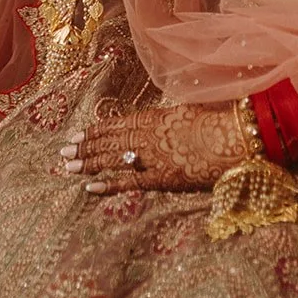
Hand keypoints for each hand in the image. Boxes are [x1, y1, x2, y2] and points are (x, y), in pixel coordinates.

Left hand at [59, 103, 247, 193]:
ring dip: (89, 162)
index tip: (78, 134)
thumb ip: (175, 113)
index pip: (117, 124)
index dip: (96, 130)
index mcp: (155, 116)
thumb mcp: (193, 109)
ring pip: (112, 158)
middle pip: (110, 141)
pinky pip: (129, 182)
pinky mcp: (161, 177)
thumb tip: (170, 114)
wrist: (235, 137)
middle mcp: (148, 134)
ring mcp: (153, 156)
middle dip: (85, 146)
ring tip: (68, 167)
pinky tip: (90, 187)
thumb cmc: (219, 119)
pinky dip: (108, 184)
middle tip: (63, 152)